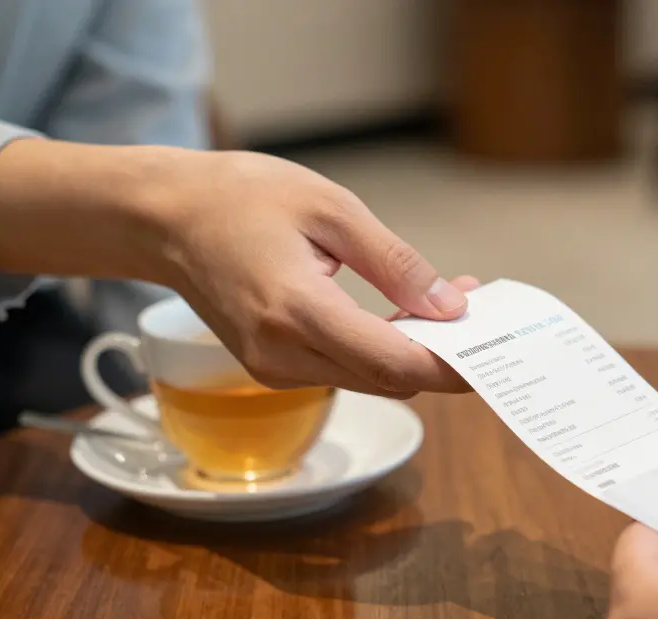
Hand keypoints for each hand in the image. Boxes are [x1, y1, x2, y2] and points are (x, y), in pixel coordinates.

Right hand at [0, 140, 474, 396]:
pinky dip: (381, 350)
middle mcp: (284, 356)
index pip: (395, 364)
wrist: (164, 219)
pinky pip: (346, 372)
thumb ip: (396, 264)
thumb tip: (450, 306)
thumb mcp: (332, 210)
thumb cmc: (241, 199)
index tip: (494, 352)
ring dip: (414, 352)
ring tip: (445, 301)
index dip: (453, 366)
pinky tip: (402, 313)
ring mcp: (275, 371)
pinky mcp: (274, 371)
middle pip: (391, 381)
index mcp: (297, 311)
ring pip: (371, 381)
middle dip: (442, 353)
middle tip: (477, 306)